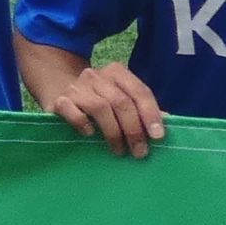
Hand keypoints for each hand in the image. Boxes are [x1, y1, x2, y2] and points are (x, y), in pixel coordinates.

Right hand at [43, 55, 165, 159]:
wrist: (58, 87)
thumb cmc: (98, 97)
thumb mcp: (121, 98)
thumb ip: (141, 108)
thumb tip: (167, 120)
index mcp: (117, 72)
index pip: (139, 91)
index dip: (150, 114)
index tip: (158, 136)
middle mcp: (97, 76)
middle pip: (121, 102)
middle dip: (134, 129)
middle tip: (140, 152)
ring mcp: (77, 87)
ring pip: (100, 108)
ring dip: (113, 133)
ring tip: (119, 150)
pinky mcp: (59, 100)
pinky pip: (72, 111)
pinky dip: (83, 124)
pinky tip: (91, 135)